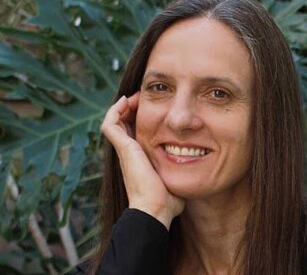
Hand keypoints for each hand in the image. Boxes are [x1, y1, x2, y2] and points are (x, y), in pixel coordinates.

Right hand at [101, 93, 183, 229]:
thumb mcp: (177, 179)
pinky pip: (110, 124)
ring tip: (134, 97)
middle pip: (123, 124)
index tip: (156, 108)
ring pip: (114, 122)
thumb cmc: (168, 201)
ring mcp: (124, 151)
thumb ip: (183, 172)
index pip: (136, 133)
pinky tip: (127, 101)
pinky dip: (115, 110)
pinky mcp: (123, 148)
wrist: (155, 209)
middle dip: (132, 109)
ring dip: (122, 107)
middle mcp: (129, 153)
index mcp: (140, 159)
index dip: (141, 119)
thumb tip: (195, 172)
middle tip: (144, 99)